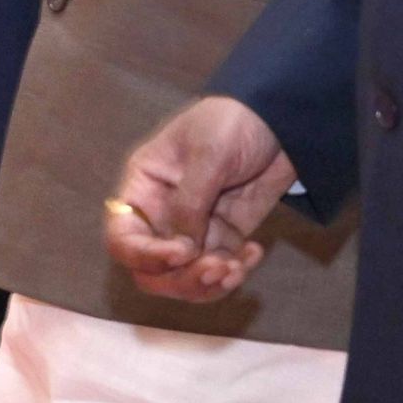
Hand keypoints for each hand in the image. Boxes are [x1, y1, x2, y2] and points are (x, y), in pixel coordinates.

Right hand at [104, 95, 295, 298]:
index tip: (181, 254)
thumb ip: (190, 204)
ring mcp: (194, 230)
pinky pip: (219, 271)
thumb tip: (182, 251)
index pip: (122, 238)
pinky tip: (253, 253)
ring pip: (184, 279)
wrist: (280, 118)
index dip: (144, 256)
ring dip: (209, 283)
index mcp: (144, 188)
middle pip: (151, 270)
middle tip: (215, 269)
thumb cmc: (232, 123)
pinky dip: (234, 273)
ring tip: (237, 268)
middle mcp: (161, 215)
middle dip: (181, 279)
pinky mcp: (224, 238)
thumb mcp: (208, 154)